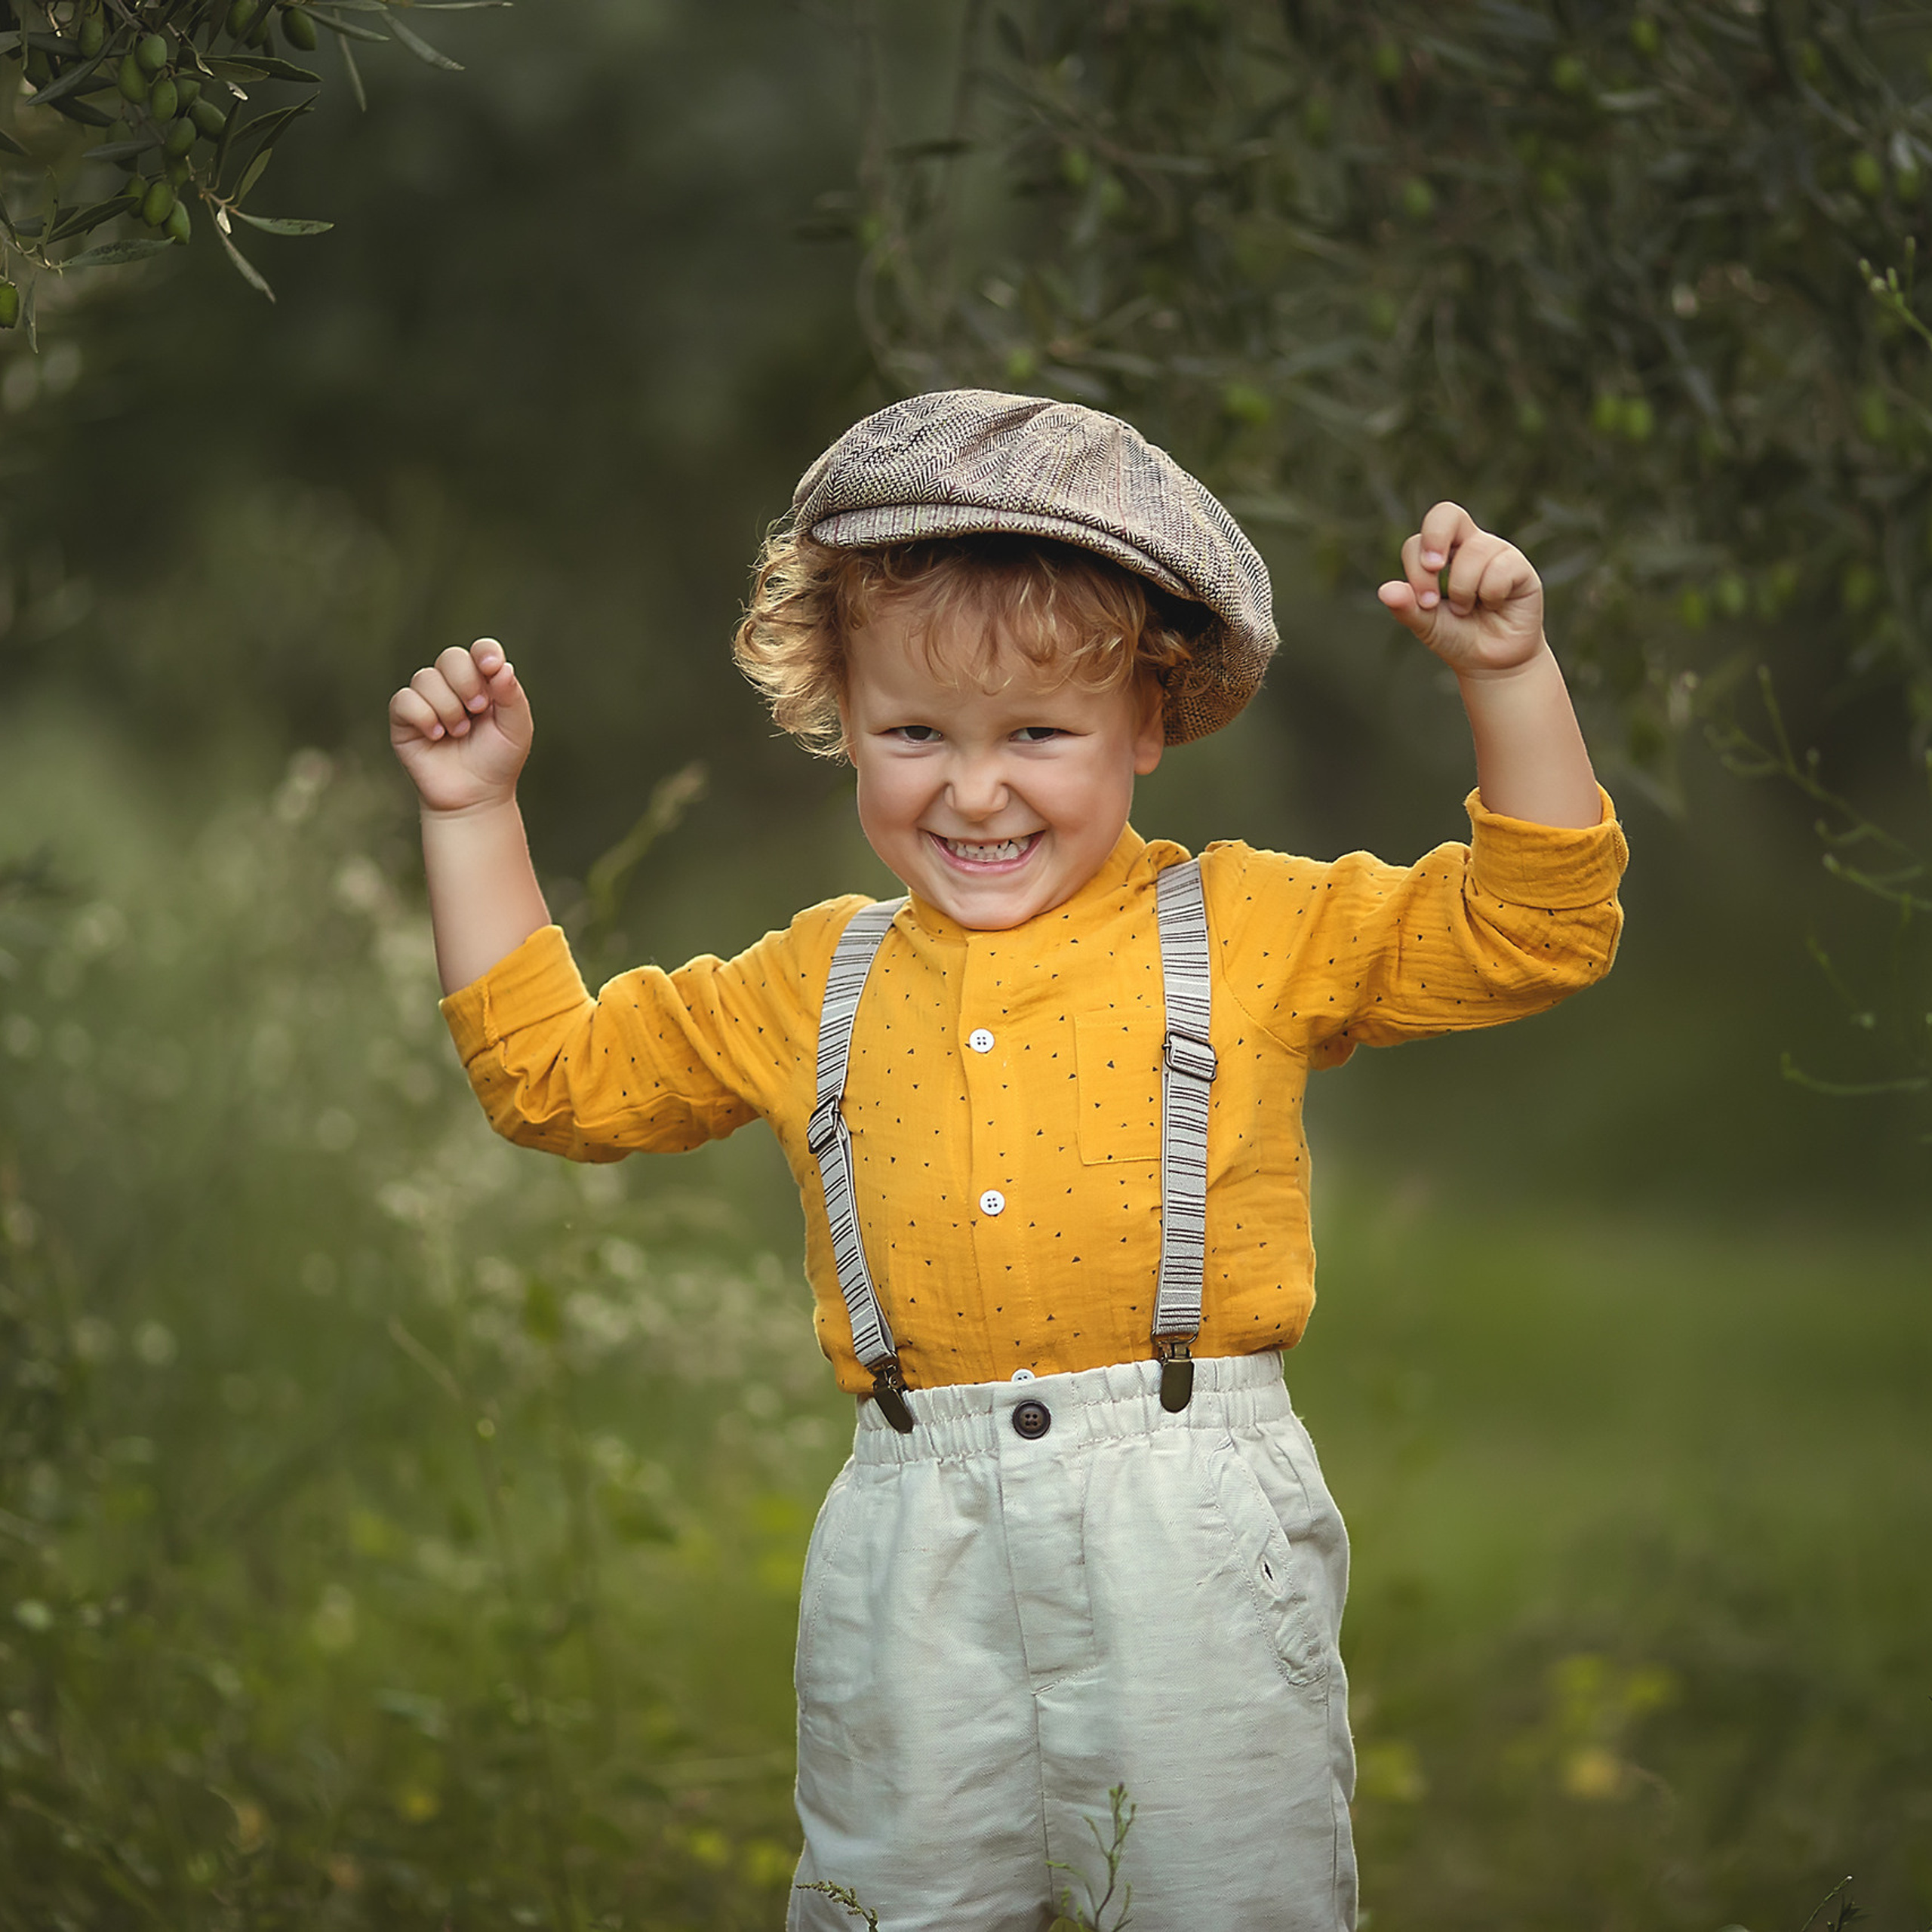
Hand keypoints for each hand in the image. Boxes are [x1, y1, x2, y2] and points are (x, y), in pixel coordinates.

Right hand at [389, 638, 532, 814]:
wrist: (476, 796)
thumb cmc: (498, 760)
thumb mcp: (516, 729)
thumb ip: (512, 696)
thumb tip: (500, 666)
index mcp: (484, 682)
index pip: (481, 650)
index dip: (485, 653)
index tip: (492, 668)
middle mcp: (453, 685)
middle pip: (451, 657)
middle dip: (467, 683)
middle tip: (478, 710)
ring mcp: (427, 699)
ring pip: (426, 678)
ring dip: (448, 708)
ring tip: (459, 732)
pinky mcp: (404, 718)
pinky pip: (405, 700)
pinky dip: (424, 717)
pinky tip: (437, 736)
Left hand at [1377, 502, 1546, 676]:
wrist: (1491, 662)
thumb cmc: (1457, 636)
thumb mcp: (1426, 624)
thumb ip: (1406, 607)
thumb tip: (1385, 591)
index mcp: (1440, 555)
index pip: (1418, 541)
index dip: (1416, 567)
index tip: (1424, 601)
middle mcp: (1468, 545)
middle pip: (1447, 513)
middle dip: (1435, 539)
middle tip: (1434, 568)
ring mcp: (1496, 552)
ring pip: (1474, 551)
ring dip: (1464, 588)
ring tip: (1468, 608)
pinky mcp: (1520, 566)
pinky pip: (1501, 568)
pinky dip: (1492, 594)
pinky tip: (1496, 605)